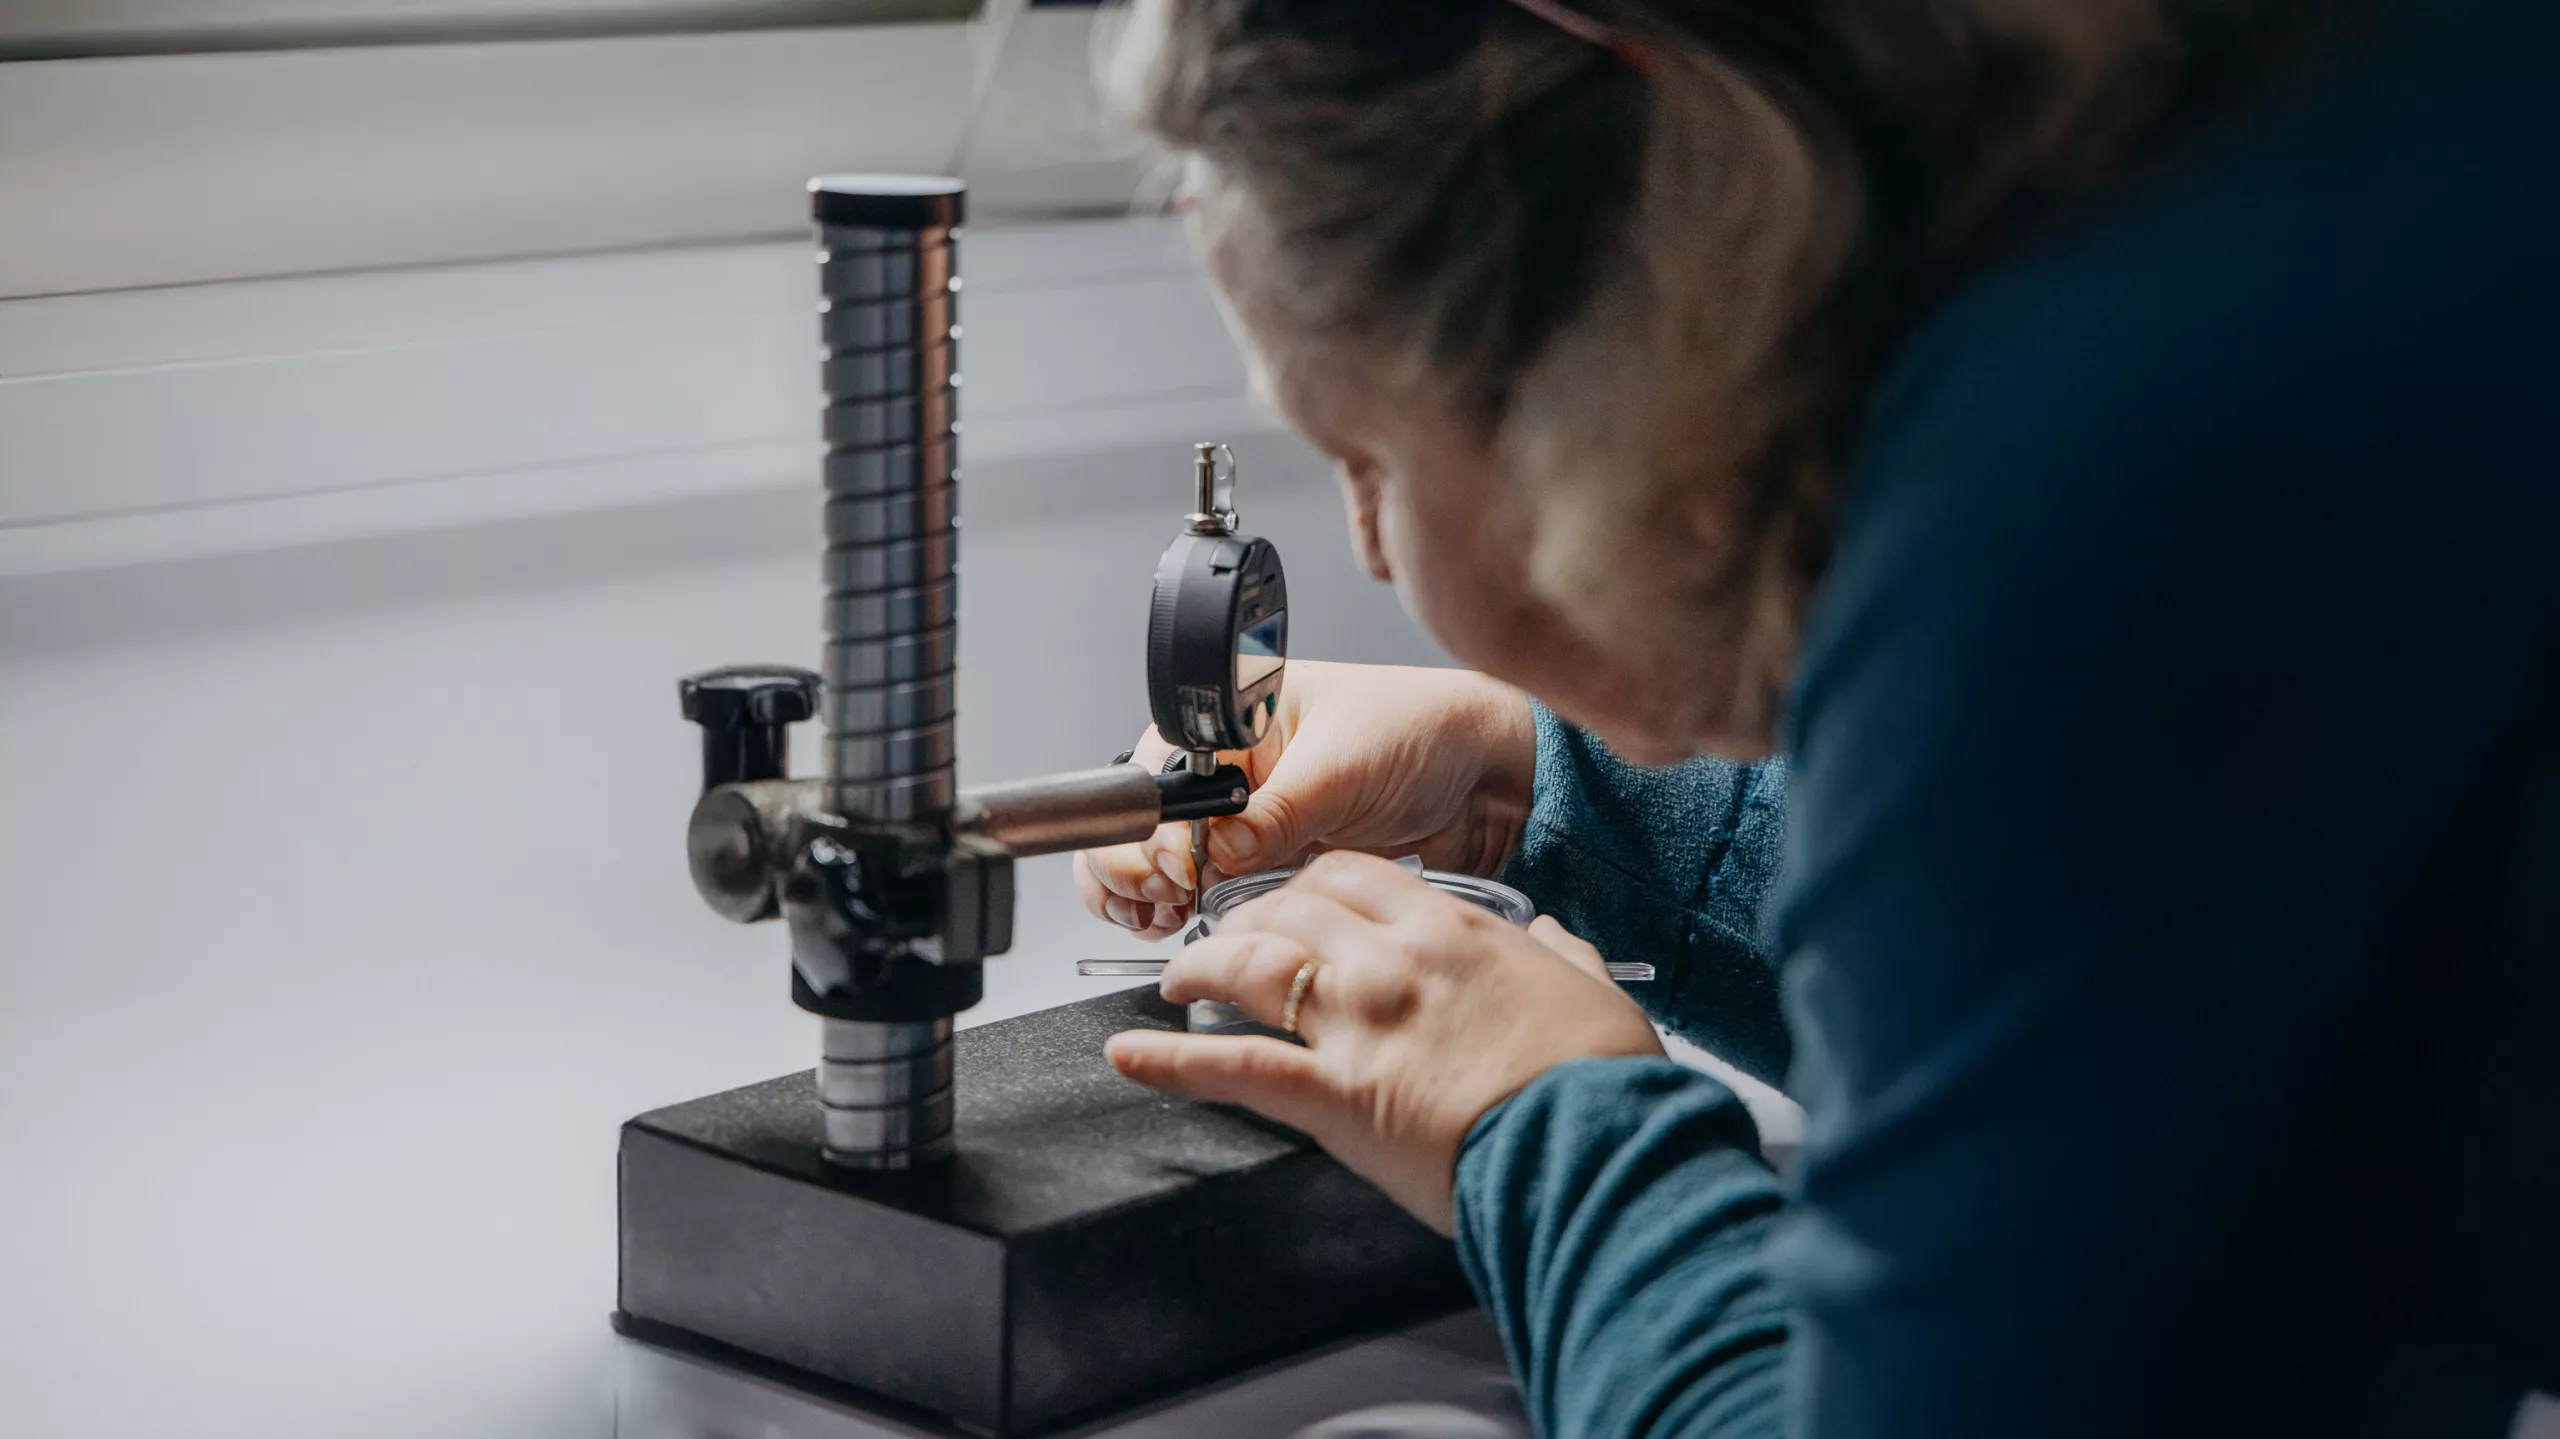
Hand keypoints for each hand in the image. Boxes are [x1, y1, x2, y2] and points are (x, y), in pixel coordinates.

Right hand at [1074, 660, 1537, 939]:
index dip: (1146, 825)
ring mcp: (1247, 822)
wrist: (1488, 780)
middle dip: (1135, 867)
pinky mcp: (1272, 866)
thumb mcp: (1340, 765)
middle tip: (1162, 896)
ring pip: (1165, 867)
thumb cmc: (1421, 731)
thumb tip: (1212, 850)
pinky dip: (1191, 914)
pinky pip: (1211, 893)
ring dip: (1153, 898)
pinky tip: (1188, 924)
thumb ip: (1274, 811)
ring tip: (1166, 917)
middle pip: (1143, 824)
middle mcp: (1229, 771)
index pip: (1154, 774)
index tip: (1166, 865)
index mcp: (1230, 720)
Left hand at [1104, 852, 1663, 1232]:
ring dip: (1200, 966)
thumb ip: (1563, 954)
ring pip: (1250, 966)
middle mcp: (1392, 962)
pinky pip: (1233, 1068)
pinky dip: (1170, 1062)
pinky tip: (1129, 1055)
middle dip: (1248, 916)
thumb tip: (1556, 936)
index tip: (1296, 894)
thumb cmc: (1602, 1080)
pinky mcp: (1334, 1096)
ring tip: (1173, 978)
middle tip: (1225, 936)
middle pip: (1291, 908)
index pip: (1356, 875)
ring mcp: (1357, 1025)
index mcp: (1454, 931)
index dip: (1311, 880)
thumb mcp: (1593, 991)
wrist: (1597, 1148)